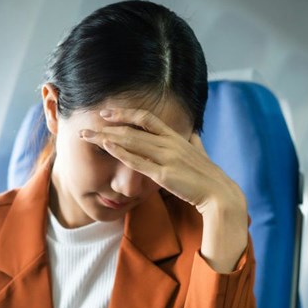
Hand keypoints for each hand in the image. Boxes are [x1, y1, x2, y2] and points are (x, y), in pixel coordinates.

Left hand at [80, 108, 248, 272]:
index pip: (147, 118)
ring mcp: (167, 157)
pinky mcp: (164, 174)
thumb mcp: (201, 154)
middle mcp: (170, 143)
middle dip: (107, 126)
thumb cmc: (209, 177)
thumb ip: (194, 143)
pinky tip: (107, 147)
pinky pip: (138, 161)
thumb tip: (194, 134)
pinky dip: (121, 152)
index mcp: (177, 137)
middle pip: (133, 128)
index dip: (125, 113)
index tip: (107, 113)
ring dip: (107, 138)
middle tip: (87, 126)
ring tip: (88, 136)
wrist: (220, 194)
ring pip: (131, 141)